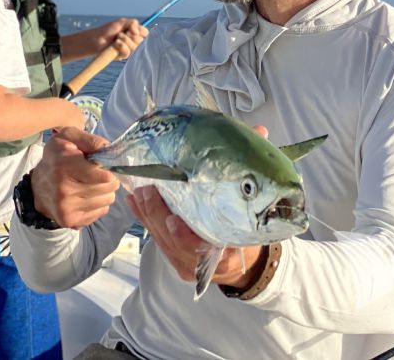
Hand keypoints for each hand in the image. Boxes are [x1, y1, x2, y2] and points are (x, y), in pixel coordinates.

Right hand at [31, 127, 119, 228]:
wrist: (37, 187)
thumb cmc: (57, 157)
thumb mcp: (68, 138)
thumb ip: (90, 140)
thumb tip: (108, 150)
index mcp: (63, 165)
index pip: (104, 175)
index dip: (109, 169)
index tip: (103, 166)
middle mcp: (64, 190)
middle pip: (109, 188)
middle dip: (109, 179)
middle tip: (99, 175)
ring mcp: (66, 209)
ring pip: (107, 200)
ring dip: (104, 192)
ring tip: (92, 185)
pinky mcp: (70, 222)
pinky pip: (101, 212)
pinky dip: (98, 204)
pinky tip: (86, 196)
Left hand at [96, 17, 146, 59]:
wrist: (96, 39)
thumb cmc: (108, 30)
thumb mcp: (121, 22)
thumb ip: (132, 23)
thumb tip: (138, 32)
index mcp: (134, 32)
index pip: (145, 33)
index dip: (141, 31)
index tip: (134, 30)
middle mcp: (133, 41)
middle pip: (142, 40)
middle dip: (132, 36)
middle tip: (122, 33)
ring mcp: (128, 49)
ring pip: (135, 47)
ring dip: (126, 41)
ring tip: (117, 38)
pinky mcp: (123, 56)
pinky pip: (128, 52)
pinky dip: (122, 46)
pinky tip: (116, 44)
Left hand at [125, 124, 269, 291]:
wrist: (241, 259)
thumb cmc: (246, 225)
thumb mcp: (253, 205)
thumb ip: (251, 169)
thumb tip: (260, 132)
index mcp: (227, 251)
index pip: (203, 248)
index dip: (185, 237)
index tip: (173, 220)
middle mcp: (203, 260)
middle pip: (175, 243)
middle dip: (158, 217)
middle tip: (149, 191)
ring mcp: (185, 261)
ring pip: (162, 240)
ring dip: (148, 215)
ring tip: (138, 191)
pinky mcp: (173, 257)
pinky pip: (155, 238)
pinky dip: (144, 218)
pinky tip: (133, 200)